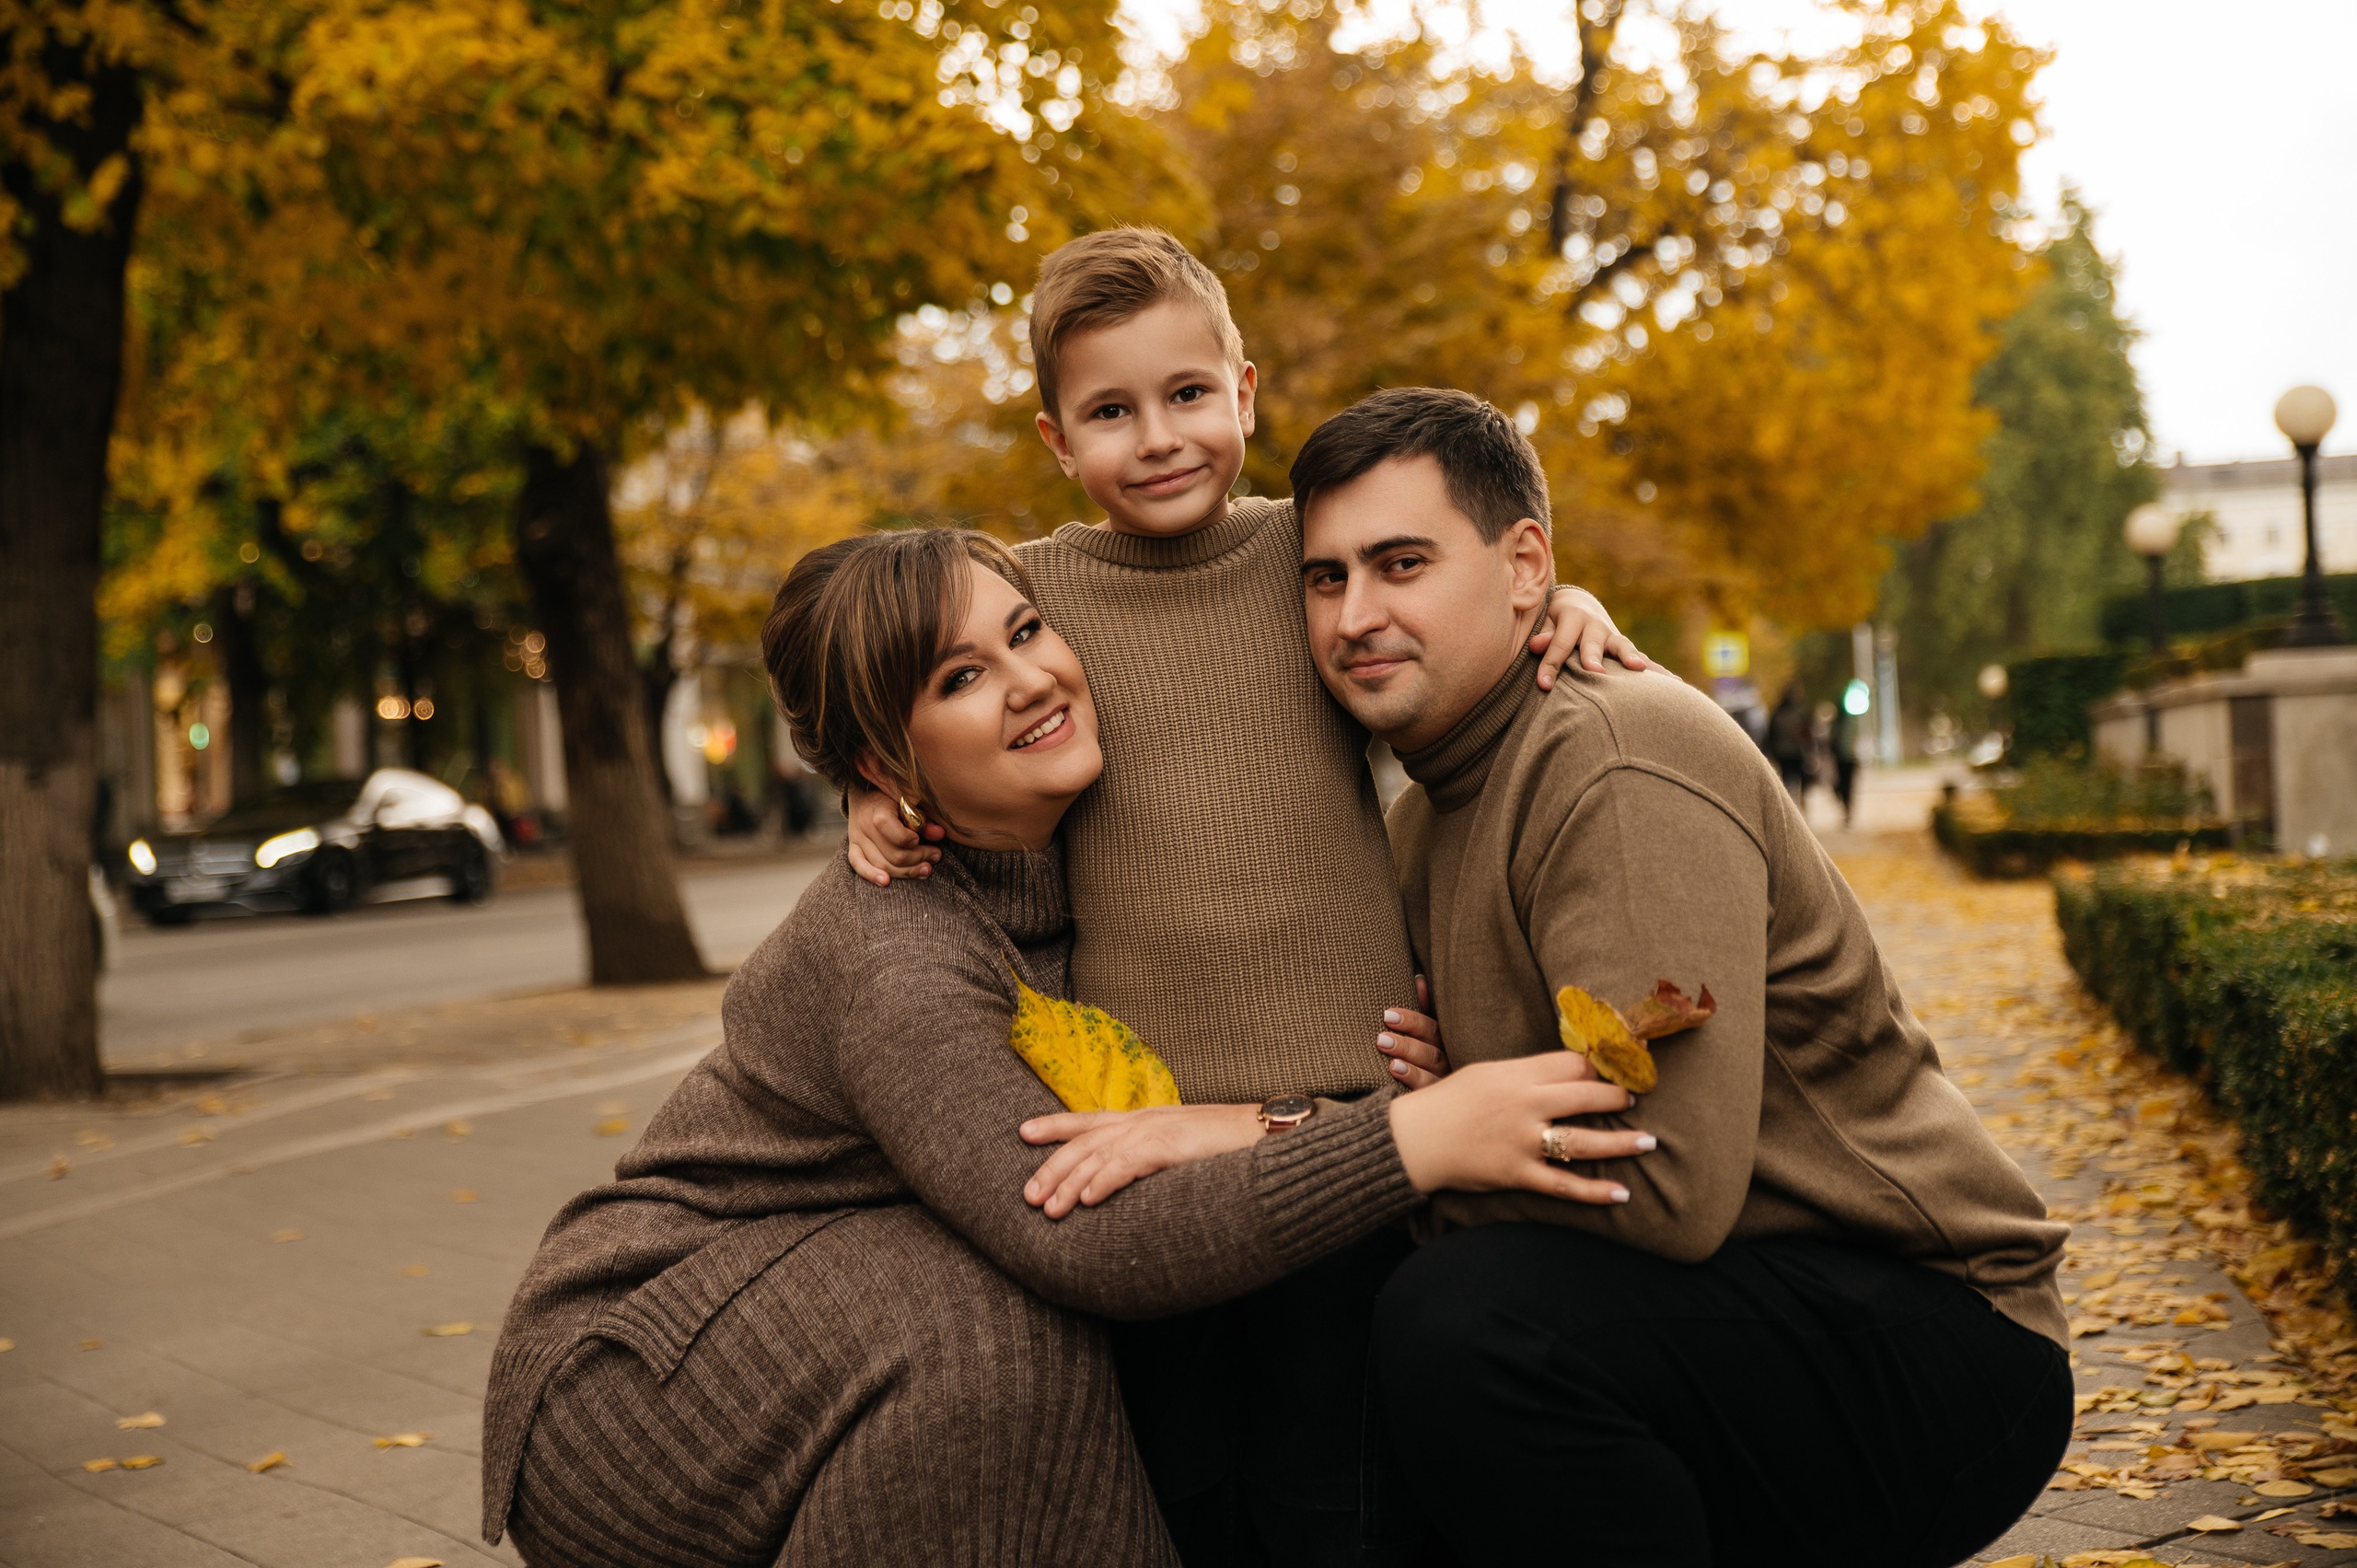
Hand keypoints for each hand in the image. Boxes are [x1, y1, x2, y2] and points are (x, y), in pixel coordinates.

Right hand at [846, 782, 943, 886]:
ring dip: (907, 871)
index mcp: (878, 808)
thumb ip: (924, 818)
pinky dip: (872, 875)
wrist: (866, 793)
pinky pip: (859, 865)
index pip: (888, 827)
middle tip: (936, 855)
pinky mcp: (853, 848)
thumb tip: (940, 834)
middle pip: (892, 853)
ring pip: (882, 864)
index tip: (919, 839)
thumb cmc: (894, 797)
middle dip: (918, 857)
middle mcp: (864, 824)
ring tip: (926, 869)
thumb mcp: (910, 801)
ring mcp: (857, 838)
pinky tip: (886, 882)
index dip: (907, 838)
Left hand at [1019, 1103, 1262, 1218]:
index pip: (1090, 1119)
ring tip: (1049, 1209)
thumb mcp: (1183, 1147)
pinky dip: (1106, 1180)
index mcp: (1145, 1119)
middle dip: (1052, 1167)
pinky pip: (1131, 1163)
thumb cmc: (1232, 1146)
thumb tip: (1129, 1177)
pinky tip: (1088, 1200)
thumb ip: (1154, 1156)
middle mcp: (1145, 1120)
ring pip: (1100, 1156)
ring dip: (1071, 1183)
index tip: (1023, 1132)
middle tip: (1028, 1197)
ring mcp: (1158, 1130)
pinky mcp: (1174, 1146)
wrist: (1272, 1134)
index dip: (1055, 1125)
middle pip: (1085, 1141)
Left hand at [1379, 975, 1450, 1089]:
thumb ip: (1425, 1007)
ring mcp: (1444, 1087)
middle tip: (1381, 1039)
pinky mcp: (1436, 1105)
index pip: (1432, 1030)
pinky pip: (1427, 1099)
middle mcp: (1450, 1064)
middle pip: (1432, 1054)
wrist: (1449, 1100)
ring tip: (1390, 1063)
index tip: (1387, 1014)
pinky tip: (1395, 1081)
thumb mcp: (1429, 1031)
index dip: (1411, 1021)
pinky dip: (1412, 1087)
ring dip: (1410, 1068)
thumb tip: (1419, 981)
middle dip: (1407, 1045)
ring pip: (1431, 1077)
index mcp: (1447, 1042)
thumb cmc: (1428, 1053)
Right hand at [1387, 1052, 1655, 1204]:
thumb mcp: (1486, 1072)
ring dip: (1622, 1142)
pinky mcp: (1517, 1173)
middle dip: (1618, 1096)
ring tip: (1648, 1141)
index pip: (1572, 1063)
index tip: (1620, 1067)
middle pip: (1586, 1094)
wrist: (1413, 1140)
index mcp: (1516, 1074)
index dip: (1601, 1064)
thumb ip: (1525, 1072)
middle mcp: (1524, 1104)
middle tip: (1635, 1099)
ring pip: (1584, 1141)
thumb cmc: (1449, 1102)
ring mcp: (1522, 1141)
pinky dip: (1595, 1192)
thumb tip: (1569, 1071)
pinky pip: (1564, 1184)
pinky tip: (1622, 1194)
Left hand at [1529, 585, 1653, 690]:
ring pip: (1624, 647)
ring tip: (1639, 670)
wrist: (1579, 606)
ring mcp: (1613, 637)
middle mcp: (1596, 626)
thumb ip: (1544, 634)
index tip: (1543, 685)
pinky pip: (1643, 660)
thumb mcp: (1546, 623)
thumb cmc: (1555, 621)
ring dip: (1631, 658)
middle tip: (1594, 671)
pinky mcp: (1625, 649)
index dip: (1550, 664)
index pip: (1560, 643)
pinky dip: (1659, 671)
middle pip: (1594, 643)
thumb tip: (1535, 645)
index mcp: (1573, 617)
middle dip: (1593, 657)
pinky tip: (1676, 684)